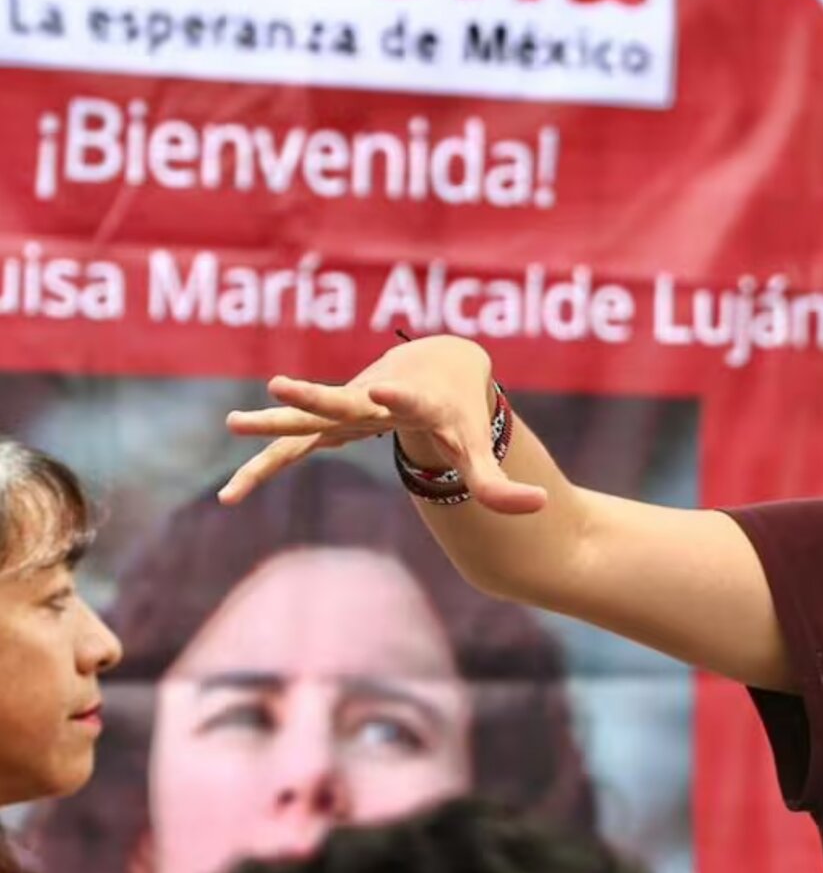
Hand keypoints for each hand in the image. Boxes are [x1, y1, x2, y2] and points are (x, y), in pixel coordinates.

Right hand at [220, 335, 546, 513]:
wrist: (436, 364)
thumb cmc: (458, 411)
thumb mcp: (477, 448)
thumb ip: (500, 484)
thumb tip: (541, 508)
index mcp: (416, 402)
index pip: (407, 398)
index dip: (397, 396)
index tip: (381, 391)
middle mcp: (375, 400)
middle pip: (342, 399)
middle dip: (314, 397)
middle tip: (279, 387)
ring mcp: (348, 409)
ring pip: (307, 420)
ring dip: (272, 424)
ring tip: (231, 423)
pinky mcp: (332, 421)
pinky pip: (295, 447)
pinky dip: (267, 466)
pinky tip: (232, 496)